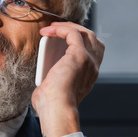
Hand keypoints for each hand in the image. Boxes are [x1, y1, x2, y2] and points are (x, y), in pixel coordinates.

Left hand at [31, 22, 104, 136]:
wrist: (57, 110)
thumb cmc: (52, 106)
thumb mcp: (55, 89)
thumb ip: (55, 79)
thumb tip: (44, 75)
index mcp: (89, 76)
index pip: (93, 52)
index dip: (80, 42)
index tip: (62, 40)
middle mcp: (93, 68)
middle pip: (92, 39)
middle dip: (76, 30)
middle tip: (58, 29)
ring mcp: (89, 61)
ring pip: (85, 33)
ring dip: (68, 27)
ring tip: (53, 27)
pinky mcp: (80, 55)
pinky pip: (73, 33)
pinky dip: (60, 29)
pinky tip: (47, 31)